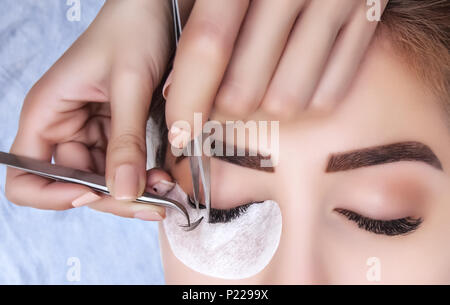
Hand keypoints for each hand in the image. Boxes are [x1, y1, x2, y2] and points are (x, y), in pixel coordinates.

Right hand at [5, 0, 173, 219]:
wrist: (156, 9)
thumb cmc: (133, 29)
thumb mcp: (129, 86)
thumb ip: (126, 141)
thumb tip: (124, 193)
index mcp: (48, 112)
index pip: (23, 174)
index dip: (51, 194)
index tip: (92, 193)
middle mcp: (64, 127)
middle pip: (75, 184)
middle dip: (113, 198)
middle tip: (153, 204)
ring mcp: (91, 131)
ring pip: (105, 180)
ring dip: (134, 191)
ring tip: (167, 189)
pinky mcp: (117, 130)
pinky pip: (125, 165)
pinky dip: (144, 176)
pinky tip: (166, 177)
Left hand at [164, 0, 387, 145]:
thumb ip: (201, 26)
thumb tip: (175, 92)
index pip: (208, 45)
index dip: (188, 97)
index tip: (179, 132)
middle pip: (245, 89)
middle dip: (225, 107)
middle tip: (223, 99)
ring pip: (288, 101)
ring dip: (266, 107)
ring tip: (263, 84)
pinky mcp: (369, 16)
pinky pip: (330, 94)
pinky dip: (307, 100)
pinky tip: (296, 80)